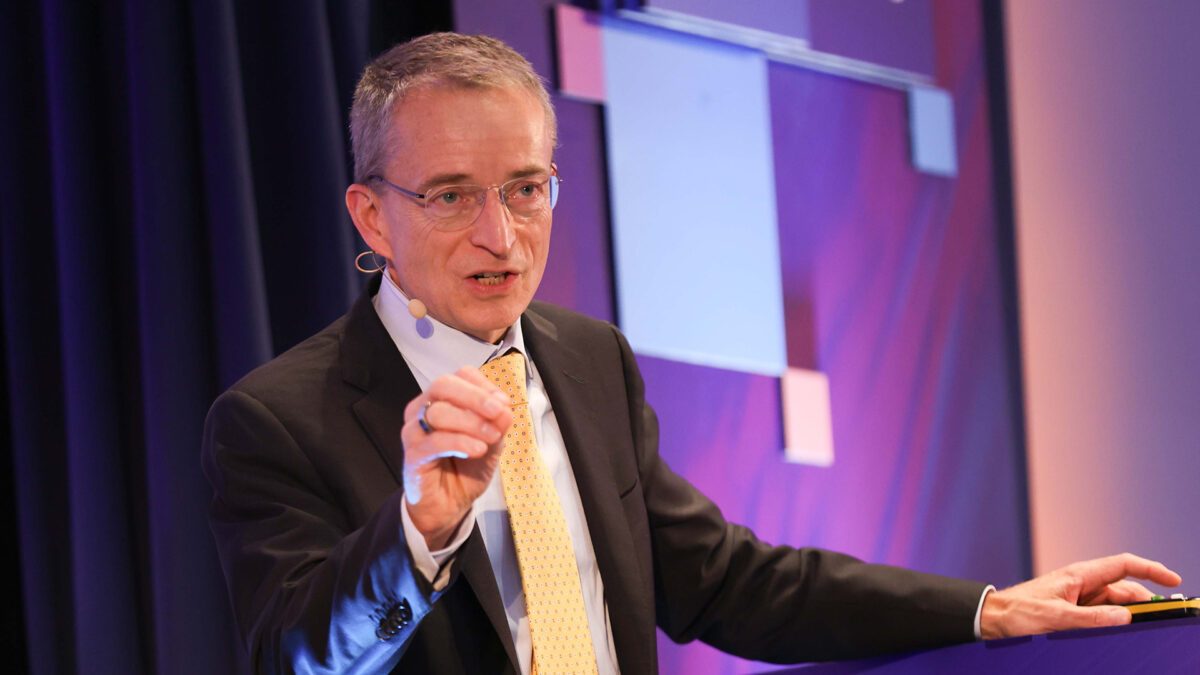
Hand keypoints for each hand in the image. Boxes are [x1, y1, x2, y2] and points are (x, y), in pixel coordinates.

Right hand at [401, 367, 512, 549]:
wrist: (448, 506)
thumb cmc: (465, 469)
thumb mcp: (491, 444)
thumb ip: (497, 426)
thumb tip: (506, 409)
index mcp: (443, 400)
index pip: (460, 376)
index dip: (484, 385)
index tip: (504, 403)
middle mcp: (423, 409)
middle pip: (444, 385)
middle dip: (475, 396)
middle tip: (498, 411)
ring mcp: (414, 431)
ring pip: (439, 412)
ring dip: (472, 423)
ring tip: (492, 438)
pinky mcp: (413, 454)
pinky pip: (436, 440)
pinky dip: (461, 442)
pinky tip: (478, 449)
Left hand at [980, 553, 1181, 638]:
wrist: (994, 618)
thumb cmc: (1019, 612)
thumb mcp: (1056, 618)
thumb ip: (1092, 618)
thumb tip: (1126, 616)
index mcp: (1079, 575)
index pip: (1123, 565)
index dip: (1151, 569)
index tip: (1174, 580)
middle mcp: (1082, 583)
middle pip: (1125, 589)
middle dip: (1145, 602)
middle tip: (1161, 620)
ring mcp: (1079, 598)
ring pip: (1115, 604)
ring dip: (1129, 615)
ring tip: (1143, 630)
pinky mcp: (1074, 611)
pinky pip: (1102, 615)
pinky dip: (1114, 622)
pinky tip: (1120, 634)